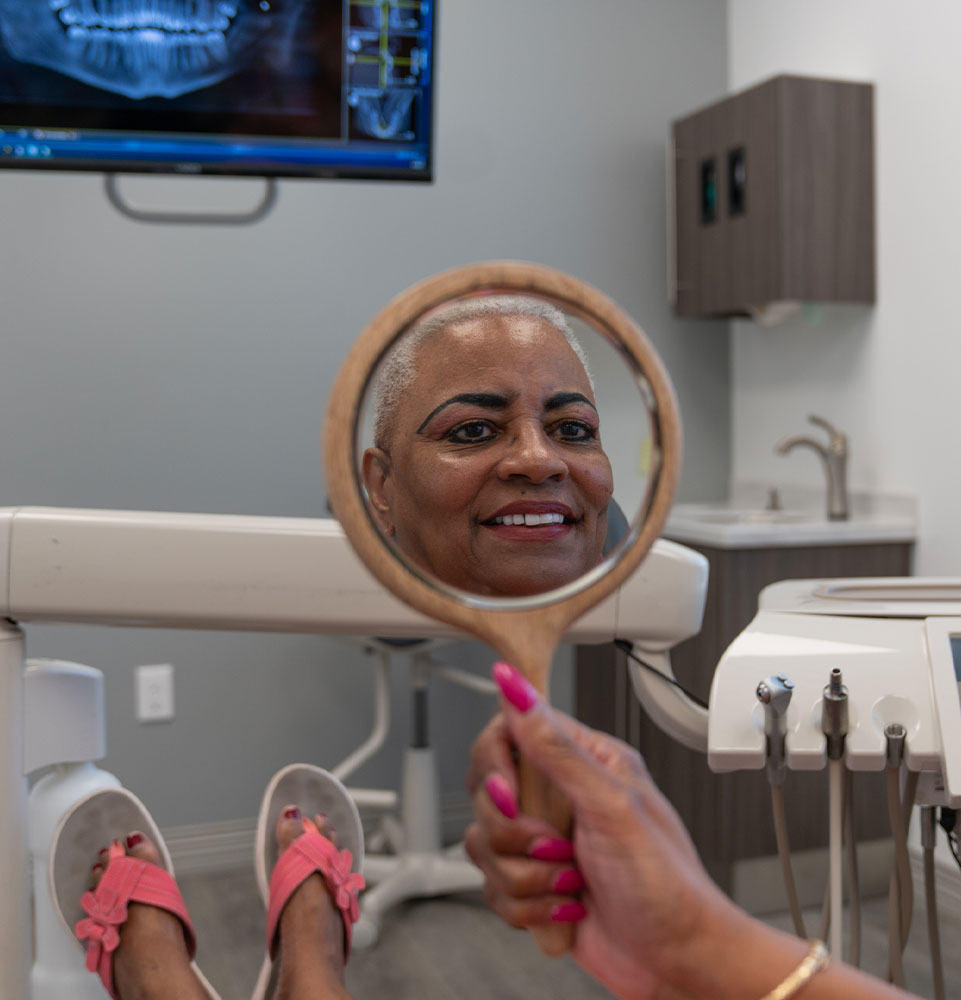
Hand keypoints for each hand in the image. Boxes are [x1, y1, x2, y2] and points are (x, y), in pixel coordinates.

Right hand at [465, 663, 739, 999]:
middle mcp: (562, 796)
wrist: (677, 963)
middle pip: (487, 792)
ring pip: (485, 844)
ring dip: (525, 877)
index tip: (508, 794)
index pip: (511, 732)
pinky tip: (564, 909)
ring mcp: (545, 842)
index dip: (496, 764)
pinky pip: (493, 887)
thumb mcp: (611, 806)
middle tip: (554, 847)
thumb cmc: (667, 886)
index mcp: (586, 761)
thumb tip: (517, 687)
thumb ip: (557, 747)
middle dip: (513, 833)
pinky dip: (526, 908)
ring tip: (569, 882)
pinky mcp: (534, 883)